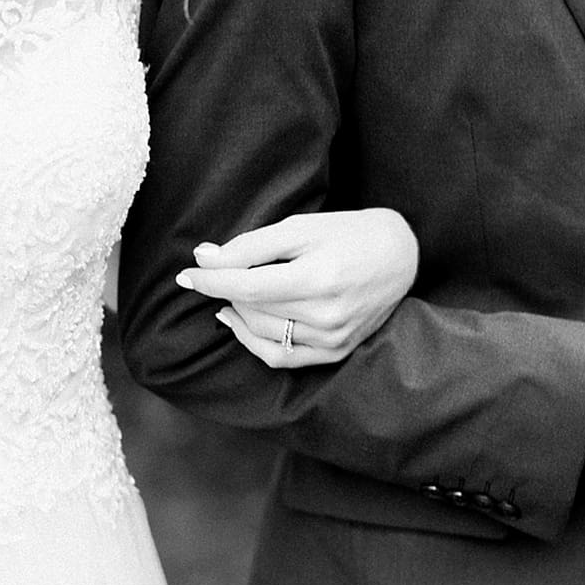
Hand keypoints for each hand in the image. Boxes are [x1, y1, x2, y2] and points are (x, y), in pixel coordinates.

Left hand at [176, 209, 417, 369]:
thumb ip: (249, 246)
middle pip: (253, 309)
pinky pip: (280, 357)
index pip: (248, 287)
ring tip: (228, 292)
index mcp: (320, 278)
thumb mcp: (299, 228)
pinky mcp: (335, 352)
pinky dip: (252, 341)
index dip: (211, 281)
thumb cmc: (347, 233)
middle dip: (225, 290)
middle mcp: (327, 315)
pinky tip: (237, 320)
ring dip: (236, 312)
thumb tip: (204, 258)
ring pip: (262, 334)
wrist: (399, 255)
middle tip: (215, 271)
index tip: (186, 274)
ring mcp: (332, 339)